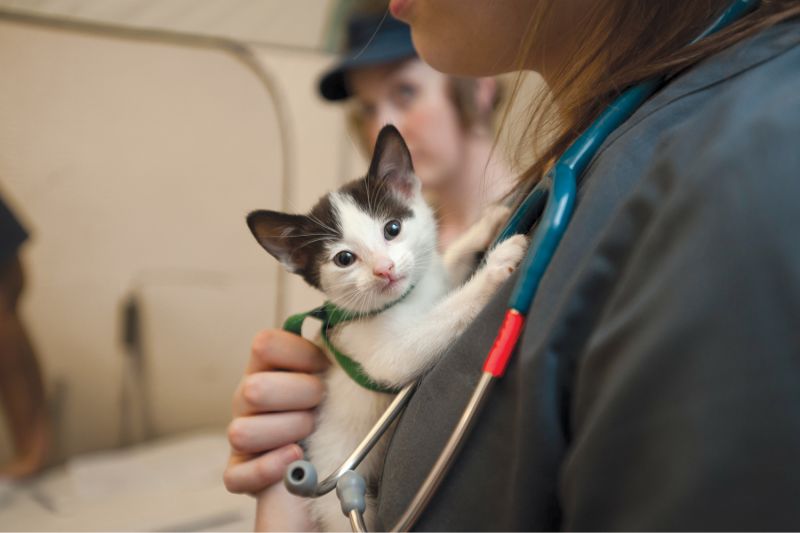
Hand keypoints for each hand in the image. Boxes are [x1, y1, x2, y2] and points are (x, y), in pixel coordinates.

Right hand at [224, 329, 327, 494]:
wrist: (325, 447)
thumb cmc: (329, 402)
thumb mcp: (332, 370)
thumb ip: (334, 350)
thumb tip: (351, 334)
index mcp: (266, 366)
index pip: (265, 344)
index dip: (300, 354)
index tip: (323, 366)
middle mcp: (247, 397)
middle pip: (254, 389)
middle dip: (299, 395)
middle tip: (320, 401)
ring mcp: (241, 434)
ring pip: (242, 433)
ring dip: (286, 432)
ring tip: (310, 434)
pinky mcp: (240, 472)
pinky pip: (237, 476)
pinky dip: (268, 469)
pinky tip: (294, 459)